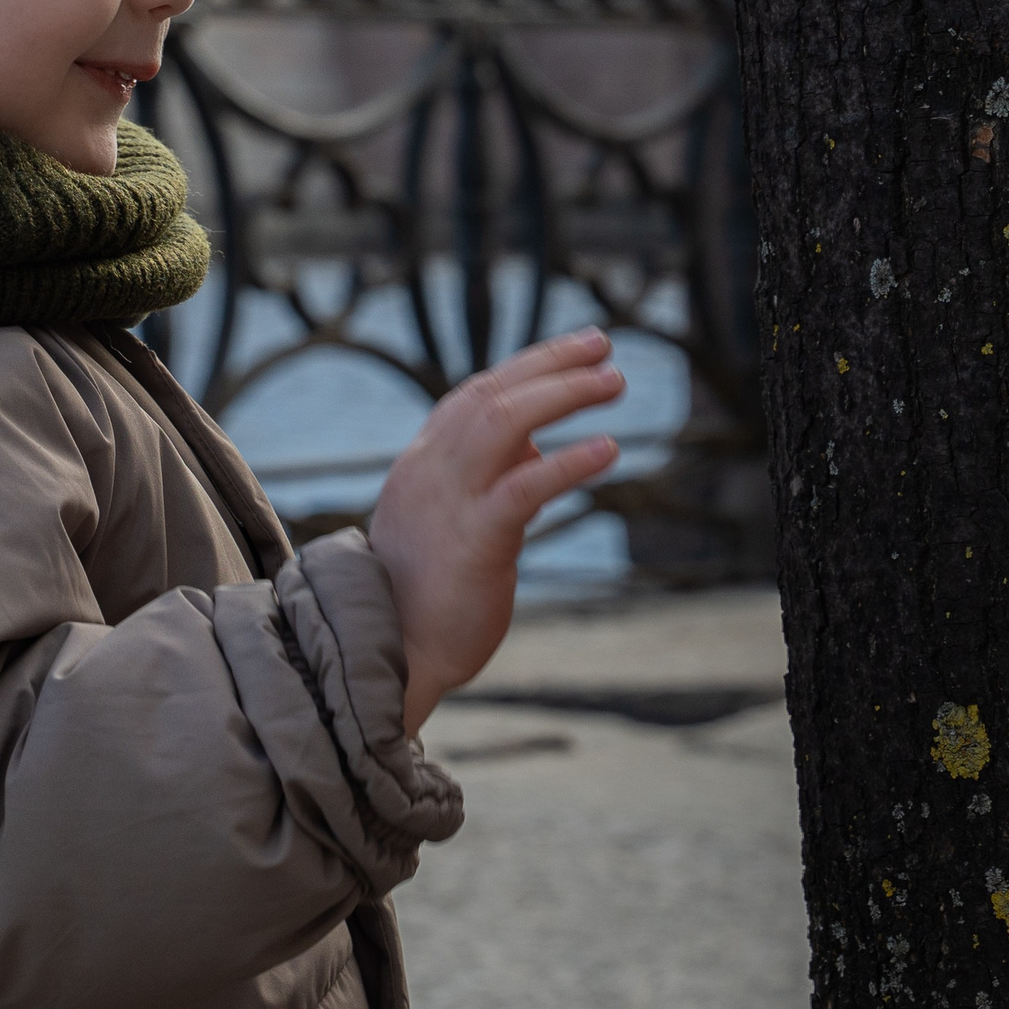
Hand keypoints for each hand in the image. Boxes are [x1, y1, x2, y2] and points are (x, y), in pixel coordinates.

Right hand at [370, 328, 625, 735]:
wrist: (393, 662)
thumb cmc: (427, 599)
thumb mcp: (453, 523)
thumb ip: (488, 480)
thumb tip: (537, 444)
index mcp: (422, 467)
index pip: (474, 396)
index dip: (527, 366)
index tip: (577, 349)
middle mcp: (429, 473)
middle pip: (492, 395)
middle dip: (551, 364)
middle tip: (605, 346)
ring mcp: (449, 504)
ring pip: (504, 424)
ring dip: (564, 395)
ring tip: (615, 381)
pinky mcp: (475, 542)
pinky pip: (524, 487)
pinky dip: (569, 462)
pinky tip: (610, 448)